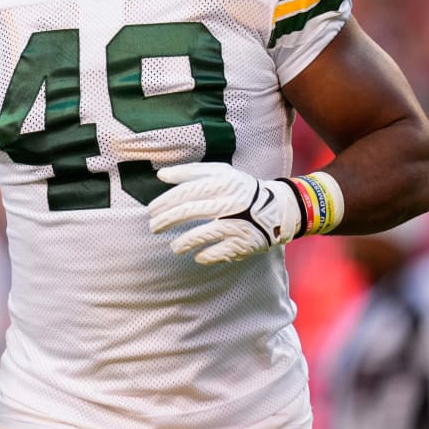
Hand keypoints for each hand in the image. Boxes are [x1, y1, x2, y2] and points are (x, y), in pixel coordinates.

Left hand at [148, 162, 300, 263]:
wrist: (276, 208)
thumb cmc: (239, 189)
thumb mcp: (220, 173)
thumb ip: (190, 172)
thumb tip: (161, 175)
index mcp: (222, 183)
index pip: (186, 191)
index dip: (166, 201)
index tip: (151, 209)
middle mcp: (228, 202)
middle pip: (190, 212)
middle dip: (167, 220)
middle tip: (154, 227)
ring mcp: (236, 224)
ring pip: (202, 234)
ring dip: (183, 242)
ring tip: (174, 246)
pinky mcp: (242, 243)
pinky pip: (218, 252)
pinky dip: (205, 255)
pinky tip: (197, 256)